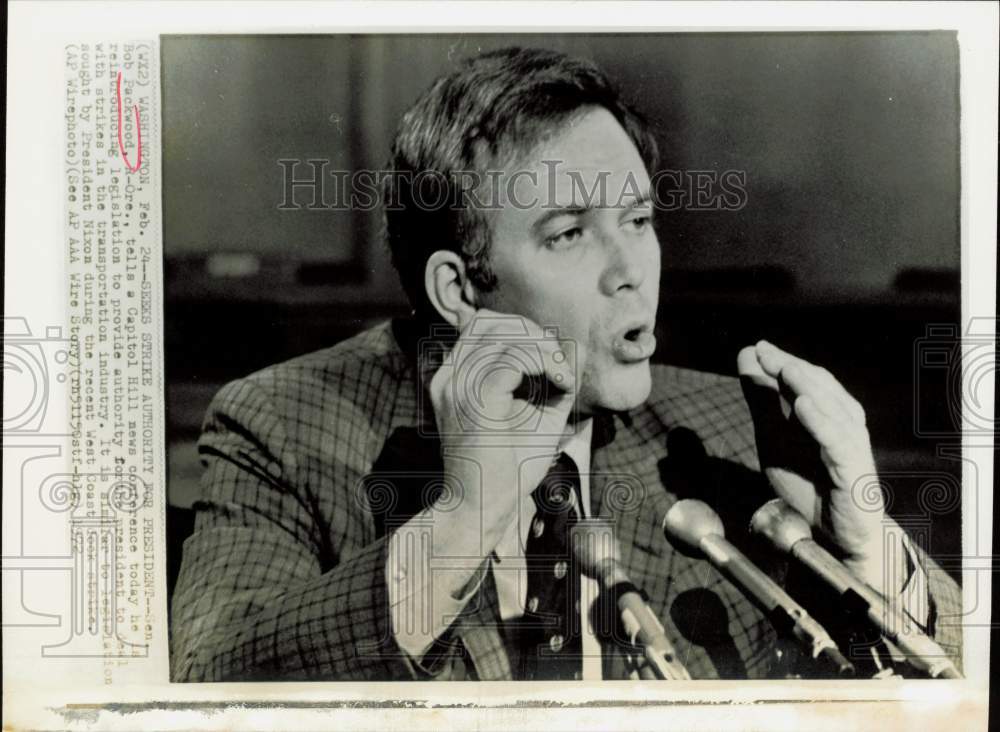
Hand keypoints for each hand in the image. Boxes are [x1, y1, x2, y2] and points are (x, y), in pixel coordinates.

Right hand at [428, 308, 577, 552]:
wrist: (481, 508)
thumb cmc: (507, 468)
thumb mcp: (532, 412)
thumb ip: (546, 379)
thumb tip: (570, 347)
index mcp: (454, 378)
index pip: (482, 326)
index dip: (524, 332)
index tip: (551, 363)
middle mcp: (448, 378)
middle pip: (490, 322)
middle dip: (533, 333)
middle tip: (558, 365)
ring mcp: (457, 388)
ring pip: (503, 336)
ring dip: (542, 348)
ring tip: (559, 376)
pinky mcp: (475, 403)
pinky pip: (513, 360)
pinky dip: (544, 363)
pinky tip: (559, 383)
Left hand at [737, 341, 904, 591]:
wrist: (834, 538)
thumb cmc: (808, 484)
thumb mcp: (773, 437)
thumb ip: (763, 400)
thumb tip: (746, 356)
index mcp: (829, 414)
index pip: (808, 380)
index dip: (783, 362)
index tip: (757, 347)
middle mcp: (845, 426)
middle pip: (821, 389)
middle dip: (791, 368)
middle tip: (764, 352)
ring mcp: (851, 449)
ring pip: (833, 410)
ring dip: (807, 387)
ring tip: (783, 369)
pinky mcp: (853, 473)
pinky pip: (838, 443)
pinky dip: (821, 422)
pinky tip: (803, 405)